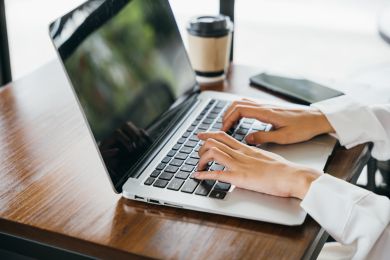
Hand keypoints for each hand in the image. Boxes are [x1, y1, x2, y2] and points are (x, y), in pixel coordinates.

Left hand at [195, 131, 320, 199]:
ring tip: (198, 167)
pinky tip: (197, 176)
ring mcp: (239, 164)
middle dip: (201, 147)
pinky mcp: (240, 177)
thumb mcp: (266, 156)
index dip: (209, 135)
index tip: (201, 135)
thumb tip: (248, 157)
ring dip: (201, 159)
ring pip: (213, 153)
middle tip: (198, 154)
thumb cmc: (284, 169)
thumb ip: (254, 155)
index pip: (224, 136)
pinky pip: (217, 173)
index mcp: (247, 148)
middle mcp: (241, 154)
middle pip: (214, 142)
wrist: (293, 175)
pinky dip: (204, 175)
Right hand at [222, 99, 333, 144]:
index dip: (228, 119)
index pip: (239, 110)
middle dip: (226, 115)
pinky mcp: (269, 108)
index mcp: (266, 112)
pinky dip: (240, 110)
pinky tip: (241, 119)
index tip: (224, 130)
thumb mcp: (284, 137)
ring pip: (242, 102)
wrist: (317, 118)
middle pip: (237, 104)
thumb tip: (247, 139)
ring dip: (232, 111)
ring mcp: (266, 105)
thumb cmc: (303, 128)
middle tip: (222, 129)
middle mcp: (264, 106)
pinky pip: (249, 105)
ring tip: (228, 124)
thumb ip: (264, 137)